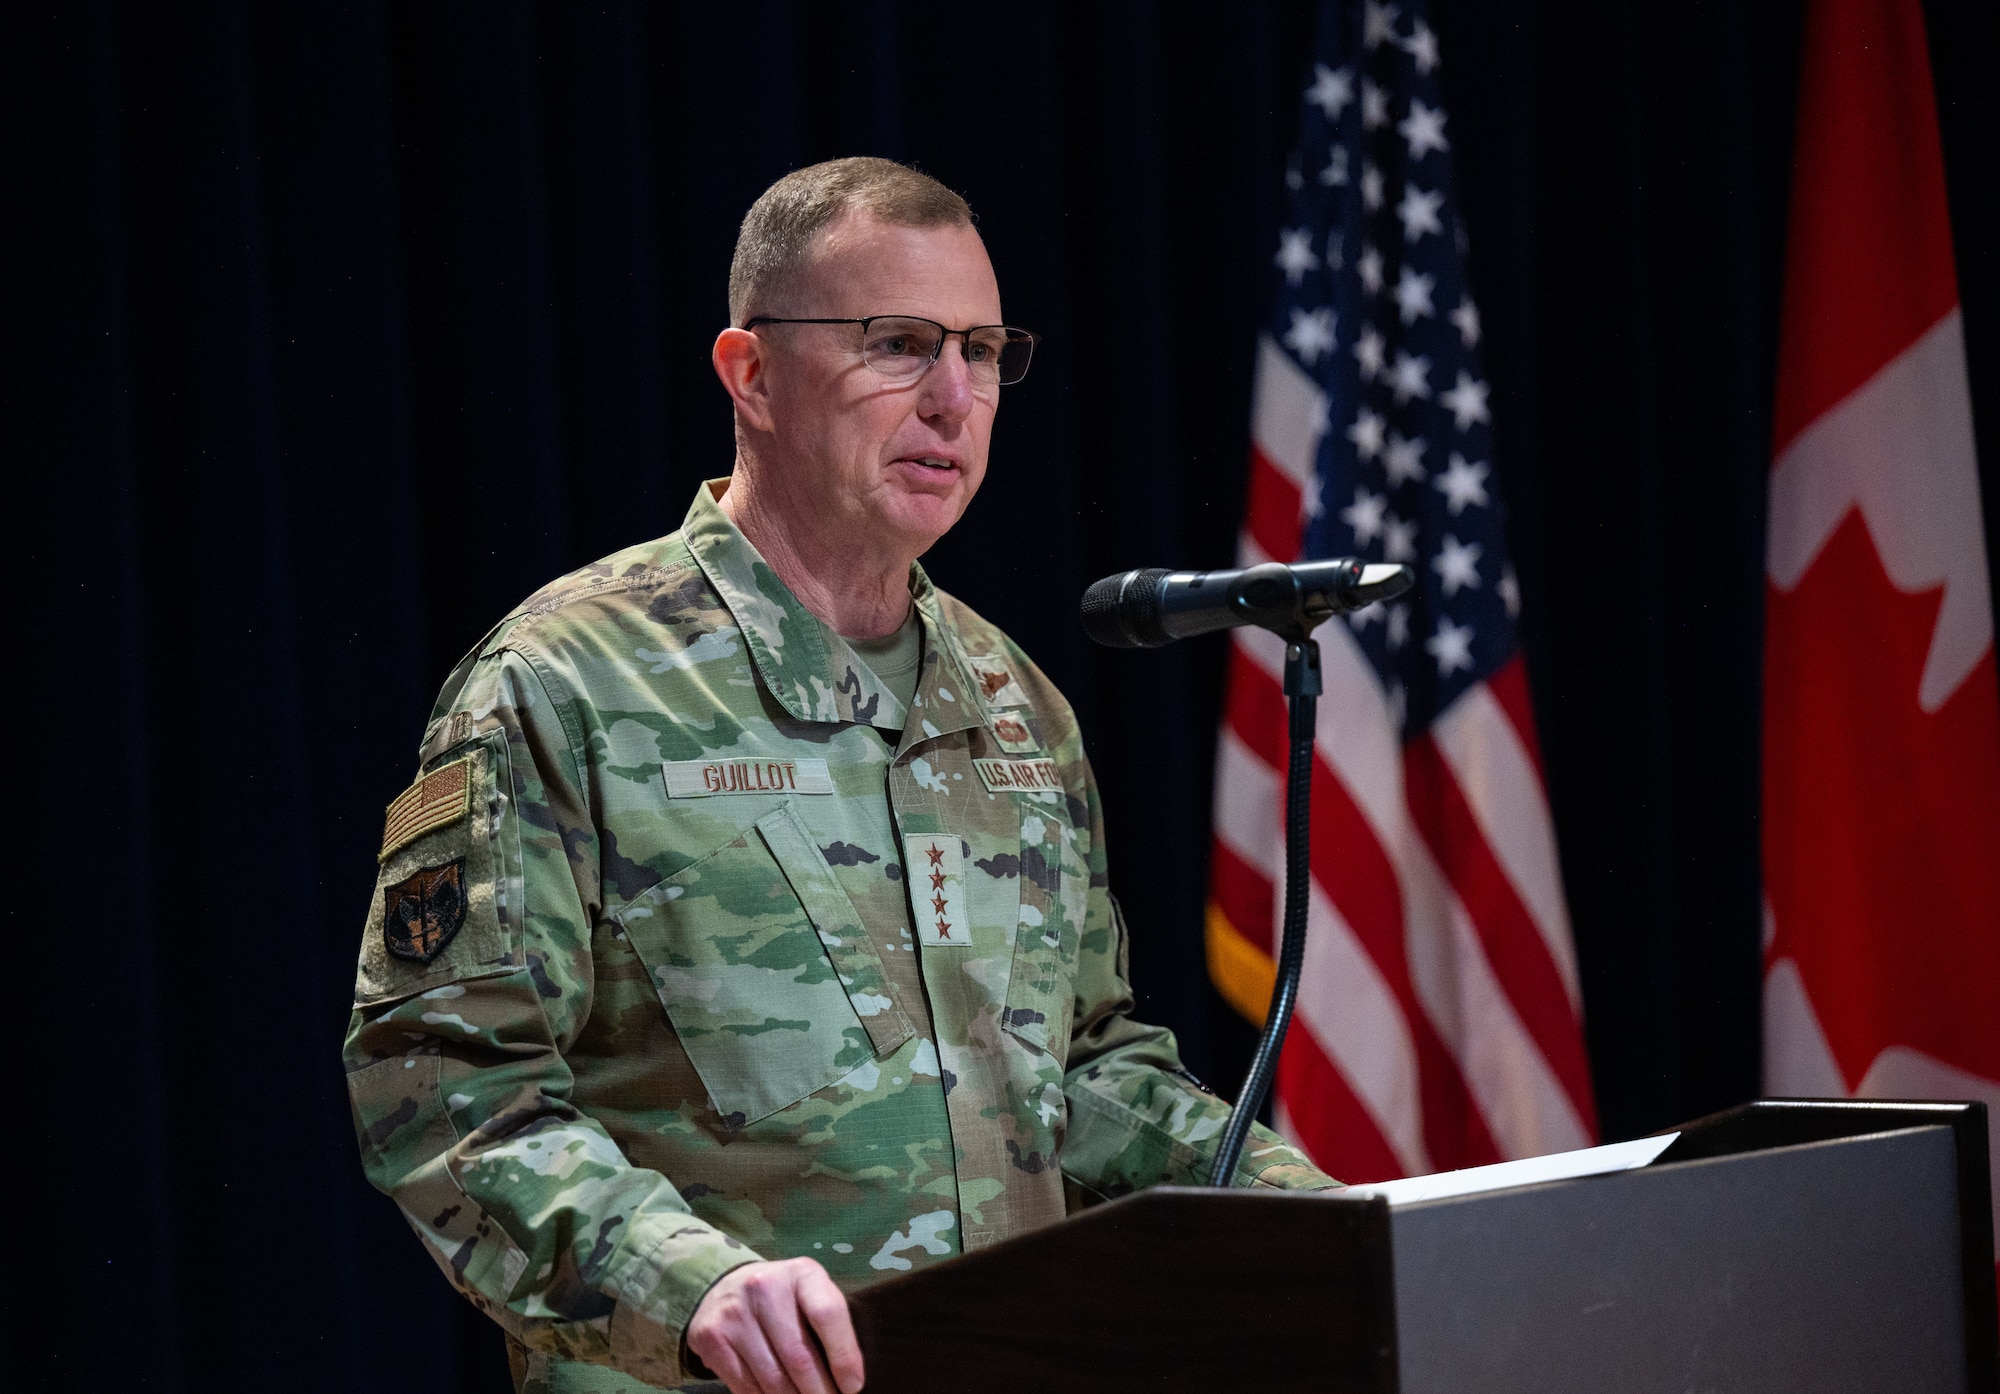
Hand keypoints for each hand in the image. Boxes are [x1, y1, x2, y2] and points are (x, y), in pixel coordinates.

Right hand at [686, 1257, 863, 1393]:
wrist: (728, 1286)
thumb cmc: (784, 1299)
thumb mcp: (810, 1295)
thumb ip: (829, 1324)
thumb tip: (849, 1379)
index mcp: (801, 1273)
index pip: (827, 1314)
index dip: (844, 1356)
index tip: (852, 1386)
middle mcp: (765, 1287)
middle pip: (799, 1356)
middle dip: (820, 1391)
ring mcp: (735, 1313)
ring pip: (773, 1378)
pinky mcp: (712, 1338)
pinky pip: (745, 1387)